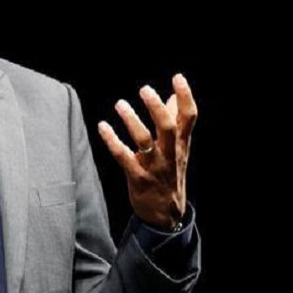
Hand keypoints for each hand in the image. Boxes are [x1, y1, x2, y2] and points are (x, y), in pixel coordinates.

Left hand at [97, 74, 197, 230]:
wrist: (166, 214)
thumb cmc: (170, 175)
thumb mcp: (179, 150)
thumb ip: (177, 123)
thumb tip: (174, 96)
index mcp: (180, 144)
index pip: (189, 118)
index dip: (186, 96)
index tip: (178, 77)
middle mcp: (169, 154)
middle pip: (167, 127)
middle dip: (156, 107)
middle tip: (145, 89)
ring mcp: (154, 167)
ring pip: (144, 141)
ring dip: (131, 121)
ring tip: (120, 104)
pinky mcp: (137, 178)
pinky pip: (123, 157)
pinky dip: (112, 141)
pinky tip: (103, 126)